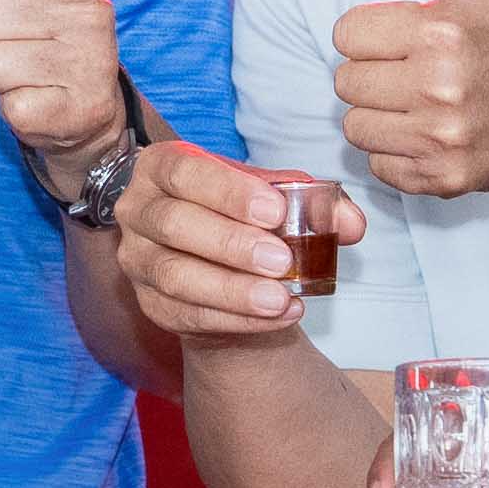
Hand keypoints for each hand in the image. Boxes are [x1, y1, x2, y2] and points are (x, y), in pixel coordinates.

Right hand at [119, 131, 345, 347]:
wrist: (220, 265)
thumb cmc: (240, 217)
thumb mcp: (271, 198)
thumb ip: (312, 202)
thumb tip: (351, 222)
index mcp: (162, 168)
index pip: (185, 172)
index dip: (229, 192)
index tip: (276, 211)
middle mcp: (138, 210)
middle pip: (174, 224)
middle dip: (231, 243)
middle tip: (282, 260)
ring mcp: (137, 260)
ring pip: (175, 276)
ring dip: (232, 290)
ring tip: (280, 298)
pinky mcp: (149, 303)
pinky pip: (186, 315)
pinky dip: (235, 319)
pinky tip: (277, 316)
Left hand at [330, 0, 488, 200]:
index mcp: (441, 31)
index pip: (346, 35)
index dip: (369, 34)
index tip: (403, 36)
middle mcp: (438, 86)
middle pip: (346, 82)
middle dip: (372, 74)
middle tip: (411, 71)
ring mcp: (440, 138)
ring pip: (355, 127)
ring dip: (378, 116)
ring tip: (416, 102)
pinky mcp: (442, 179)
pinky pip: (378, 167)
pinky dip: (395, 155)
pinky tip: (427, 135)